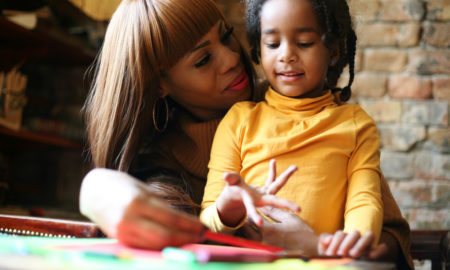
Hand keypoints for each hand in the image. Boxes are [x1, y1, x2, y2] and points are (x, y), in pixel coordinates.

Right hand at [79, 168, 204, 248]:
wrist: (92, 191)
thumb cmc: (122, 186)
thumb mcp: (144, 189)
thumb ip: (162, 206)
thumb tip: (186, 221)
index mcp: (138, 202)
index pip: (171, 219)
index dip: (190, 225)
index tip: (204, 227)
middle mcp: (129, 219)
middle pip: (166, 236)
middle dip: (187, 238)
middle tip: (203, 236)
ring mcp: (122, 232)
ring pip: (156, 245)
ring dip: (177, 245)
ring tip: (192, 240)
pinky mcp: (119, 240)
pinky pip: (146, 246)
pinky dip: (162, 246)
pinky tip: (174, 243)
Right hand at [216, 159, 299, 226]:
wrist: (236, 194)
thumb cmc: (233, 190)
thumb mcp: (231, 184)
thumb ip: (230, 179)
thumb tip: (225, 175)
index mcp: (251, 201)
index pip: (252, 208)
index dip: (255, 215)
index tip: (260, 224)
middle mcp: (261, 199)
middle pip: (276, 201)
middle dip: (287, 205)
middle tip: (299, 209)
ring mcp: (266, 194)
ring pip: (277, 184)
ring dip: (286, 176)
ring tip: (296, 167)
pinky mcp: (267, 189)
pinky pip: (271, 178)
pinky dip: (272, 170)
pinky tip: (273, 161)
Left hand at [240, 206, 319, 256]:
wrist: (312, 249)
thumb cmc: (302, 232)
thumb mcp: (289, 217)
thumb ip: (274, 211)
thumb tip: (263, 205)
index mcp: (269, 230)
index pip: (251, 220)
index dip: (249, 214)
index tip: (250, 209)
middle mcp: (265, 241)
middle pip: (246, 231)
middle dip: (246, 224)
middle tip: (248, 217)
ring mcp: (266, 249)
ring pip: (249, 240)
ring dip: (248, 233)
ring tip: (251, 227)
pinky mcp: (269, 254)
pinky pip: (255, 246)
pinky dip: (253, 240)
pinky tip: (257, 236)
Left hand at [318, 230, 386, 257]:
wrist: (336, 261)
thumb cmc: (331, 253)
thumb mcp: (325, 247)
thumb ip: (324, 240)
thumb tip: (329, 238)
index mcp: (343, 236)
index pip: (341, 234)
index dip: (335, 242)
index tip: (330, 253)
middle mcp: (356, 238)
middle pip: (355, 233)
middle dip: (348, 243)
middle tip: (341, 254)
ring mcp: (366, 244)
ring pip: (369, 235)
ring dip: (361, 244)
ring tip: (353, 254)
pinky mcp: (375, 251)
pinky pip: (382, 248)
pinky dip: (379, 250)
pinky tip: (371, 255)